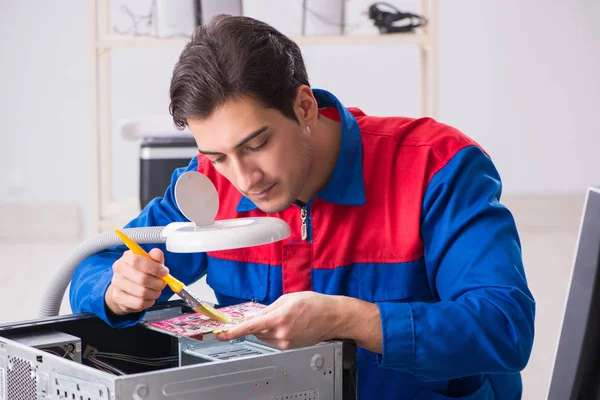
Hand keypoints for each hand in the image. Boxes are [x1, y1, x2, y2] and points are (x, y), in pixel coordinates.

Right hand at [105, 249, 168, 315]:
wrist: (126, 287)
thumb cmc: (141, 271)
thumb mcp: (150, 261)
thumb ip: (155, 257)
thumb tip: (157, 254)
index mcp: (127, 257)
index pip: (137, 261)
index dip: (154, 267)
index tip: (164, 272)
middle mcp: (119, 270)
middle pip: (142, 279)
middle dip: (157, 283)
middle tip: (162, 284)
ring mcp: (116, 284)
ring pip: (142, 292)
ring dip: (154, 293)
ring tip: (156, 291)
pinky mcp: (118, 298)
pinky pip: (139, 303)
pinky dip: (149, 301)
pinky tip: (150, 298)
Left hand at [217, 291, 342, 349]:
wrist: (332, 317)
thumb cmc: (314, 304)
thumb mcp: (288, 299)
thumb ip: (268, 308)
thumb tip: (254, 315)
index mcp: (279, 318)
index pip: (250, 327)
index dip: (234, 331)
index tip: (223, 334)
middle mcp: (281, 333)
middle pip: (256, 331)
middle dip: (257, 323)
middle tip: (269, 314)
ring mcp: (286, 342)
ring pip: (264, 336)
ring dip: (266, 328)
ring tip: (284, 317)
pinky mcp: (290, 347)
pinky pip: (274, 340)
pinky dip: (274, 333)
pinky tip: (288, 324)